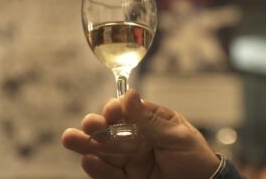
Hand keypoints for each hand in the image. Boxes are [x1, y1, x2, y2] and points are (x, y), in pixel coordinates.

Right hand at [61, 89, 219, 178]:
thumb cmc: (195, 158)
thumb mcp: (176, 136)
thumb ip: (149, 119)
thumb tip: (130, 94)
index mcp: (150, 122)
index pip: (127, 111)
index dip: (117, 109)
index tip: (112, 110)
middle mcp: (136, 139)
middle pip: (110, 130)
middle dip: (96, 126)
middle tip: (89, 124)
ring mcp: (130, 159)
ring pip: (103, 151)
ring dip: (86, 145)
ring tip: (71, 138)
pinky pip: (108, 173)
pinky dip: (97, 168)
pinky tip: (89, 160)